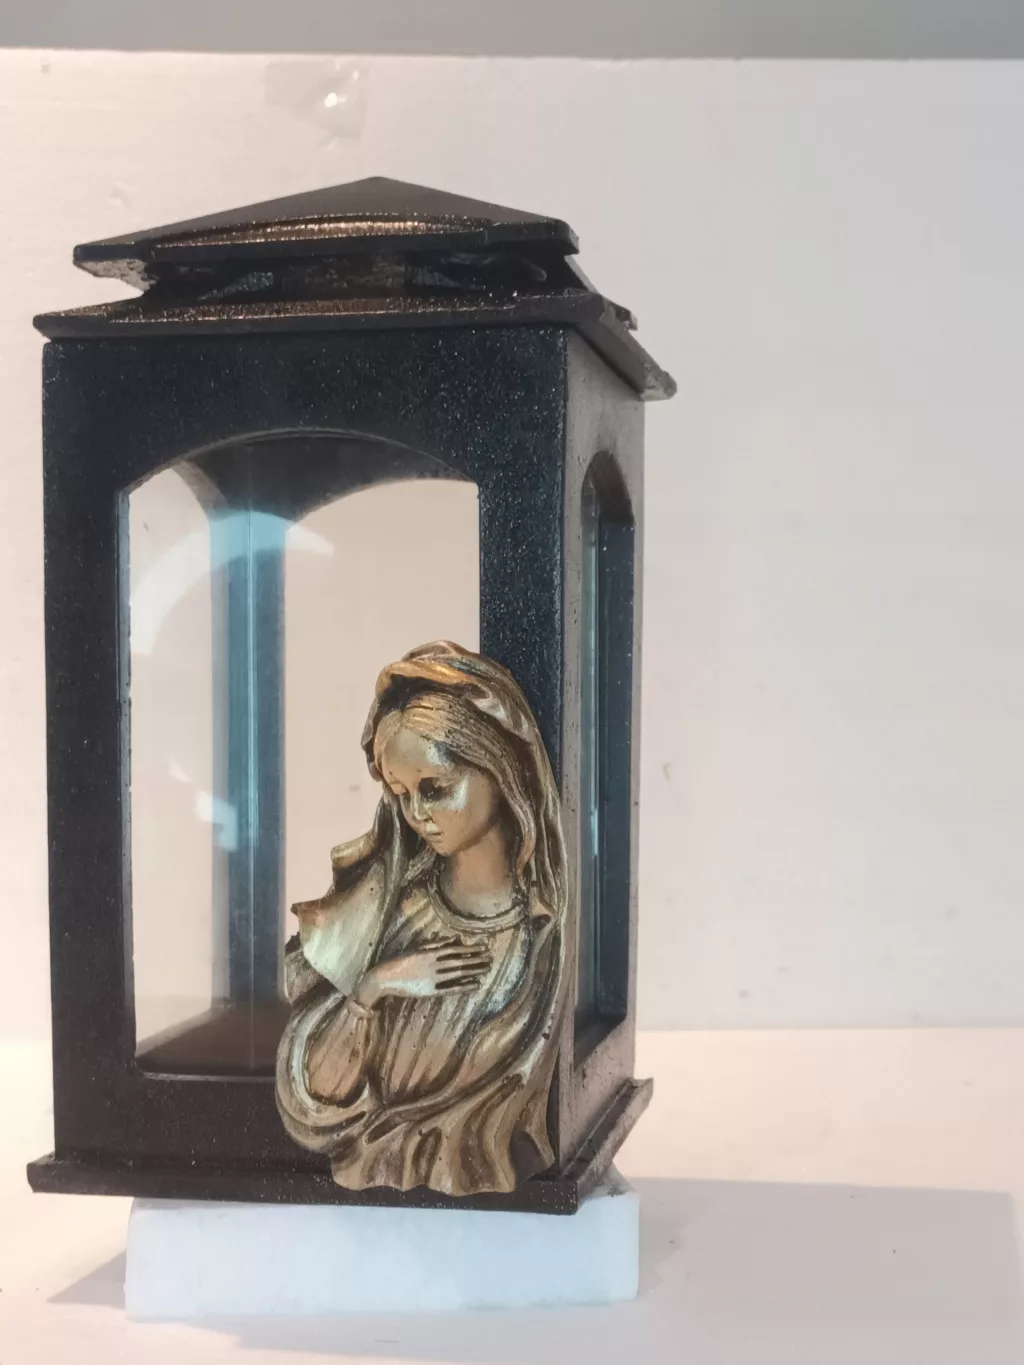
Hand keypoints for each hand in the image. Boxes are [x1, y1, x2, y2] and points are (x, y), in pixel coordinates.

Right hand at [353, 941, 490, 1007]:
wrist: (385, 977)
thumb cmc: (402, 961)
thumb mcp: (419, 948)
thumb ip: (436, 944)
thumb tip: (454, 939)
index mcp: (430, 953)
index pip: (456, 950)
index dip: (471, 949)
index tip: (484, 947)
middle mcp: (434, 965)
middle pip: (460, 962)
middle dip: (476, 960)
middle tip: (490, 959)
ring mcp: (433, 979)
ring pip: (458, 974)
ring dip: (473, 971)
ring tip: (486, 969)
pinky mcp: (430, 992)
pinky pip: (451, 989)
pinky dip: (464, 986)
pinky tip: (476, 985)